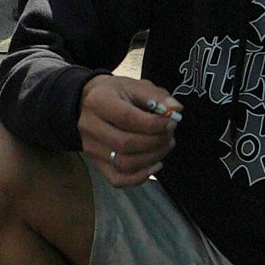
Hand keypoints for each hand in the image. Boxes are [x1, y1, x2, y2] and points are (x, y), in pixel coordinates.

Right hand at [77, 67, 178, 185]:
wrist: (88, 103)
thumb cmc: (116, 93)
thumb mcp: (135, 85)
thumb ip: (156, 96)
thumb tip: (176, 109)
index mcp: (99, 101)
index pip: (127, 118)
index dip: (153, 124)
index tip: (171, 122)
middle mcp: (90, 126)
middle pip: (126, 144)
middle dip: (156, 142)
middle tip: (170, 134)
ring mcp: (91, 148)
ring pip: (124, 163)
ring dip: (152, 158)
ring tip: (165, 145)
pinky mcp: (96, 163)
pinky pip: (117, 179)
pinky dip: (139, 177)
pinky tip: (155, 165)